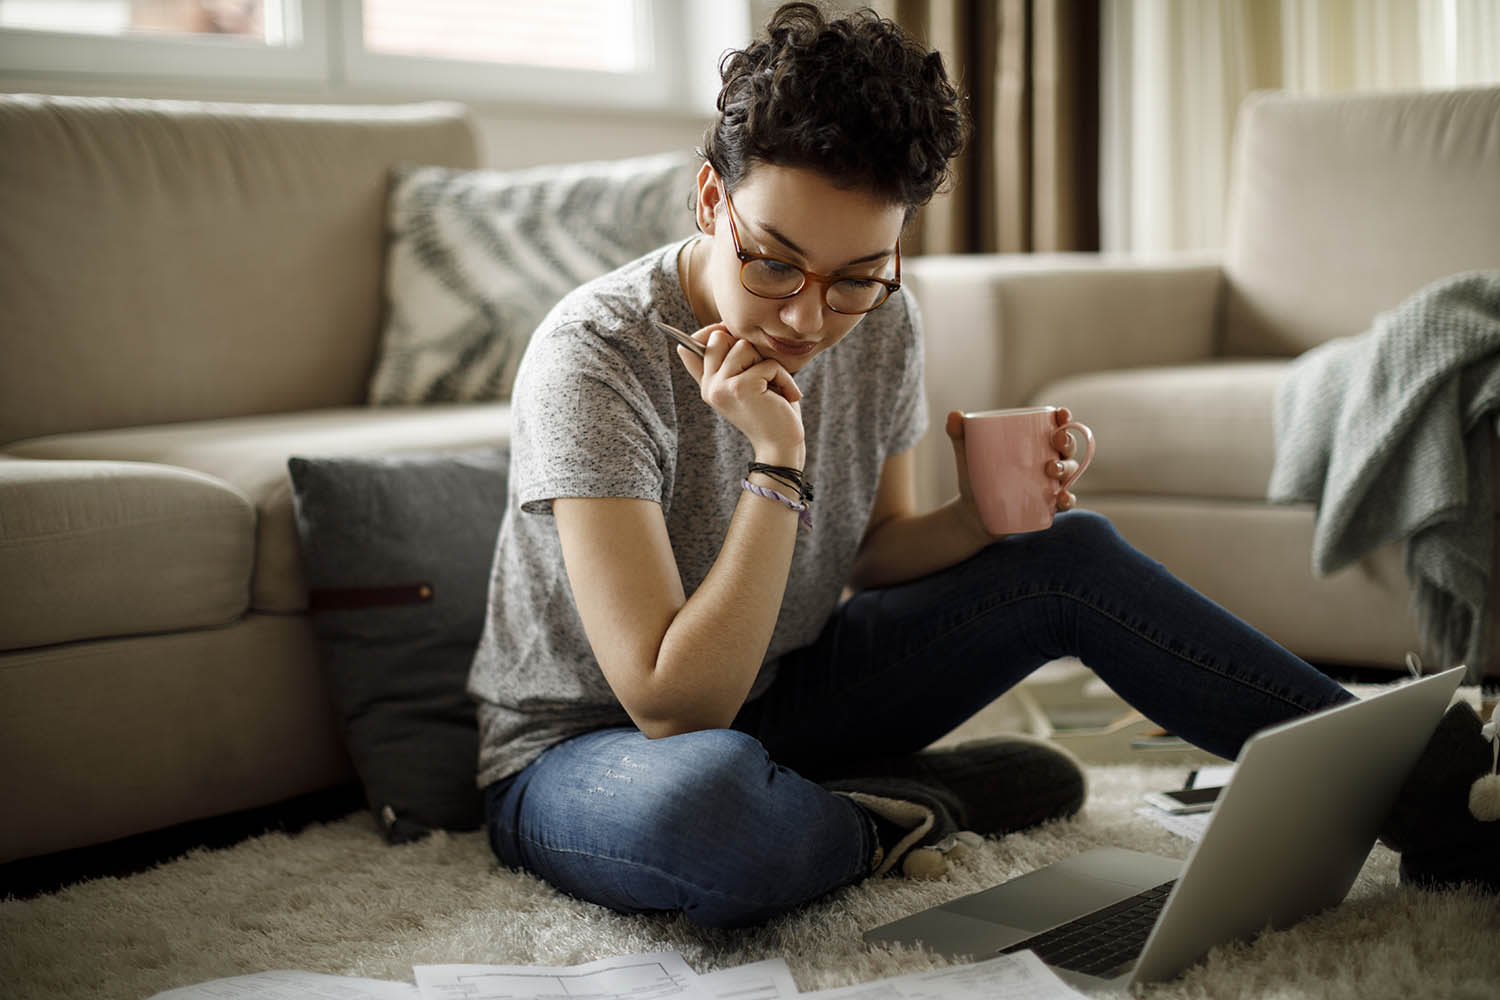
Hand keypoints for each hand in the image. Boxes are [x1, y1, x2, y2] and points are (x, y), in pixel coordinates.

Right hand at [677, 324, 804, 462]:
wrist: (781, 446)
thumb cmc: (771, 411)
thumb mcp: (747, 383)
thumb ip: (731, 362)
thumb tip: (716, 331)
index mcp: (707, 385)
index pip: (691, 346)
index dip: (713, 333)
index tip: (729, 335)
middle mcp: (708, 386)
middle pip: (720, 337)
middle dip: (748, 349)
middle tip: (762, 375)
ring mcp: (721, 387)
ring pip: (744, 346)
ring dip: (769, 365)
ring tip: (774, 388)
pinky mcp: (740, 388)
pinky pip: (767, 363)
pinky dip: (784, 378)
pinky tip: (786, 397)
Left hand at [945, 406, 1081, 534]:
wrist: (970, 513)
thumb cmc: (975, 477)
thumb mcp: (967, 455)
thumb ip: (960, 435)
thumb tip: (954, 414)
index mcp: (1034, 444)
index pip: (1054, 427)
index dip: (1064, 418)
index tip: (1061, 413)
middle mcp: (1048, 461)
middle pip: (1067, 448)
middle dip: (1067, 441)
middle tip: (1056, 441)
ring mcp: (1049, 484)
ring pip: (1069, 472)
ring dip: (1067, 468)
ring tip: (1052, 469)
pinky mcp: (1046, 505)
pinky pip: (1065, 502)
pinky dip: (1068, 500)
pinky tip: (1062, 499)